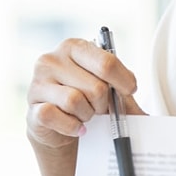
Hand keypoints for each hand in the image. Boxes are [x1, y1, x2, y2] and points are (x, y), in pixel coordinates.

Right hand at [26, 37, 142, 153]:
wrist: (57, 125)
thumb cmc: (85, 100)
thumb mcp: (106, 88)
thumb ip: (122, 92)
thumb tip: (143, 114)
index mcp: (73, 47)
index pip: (106, 61)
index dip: (123, 80)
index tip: (129, 90)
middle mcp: (51, 59)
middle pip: (95, 86)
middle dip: (103, 103)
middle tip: (99, 107)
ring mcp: (38, 83)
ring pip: (75, 101)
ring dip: (87, 115)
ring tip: (85, 115)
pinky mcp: (32, 108)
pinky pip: (56, 116)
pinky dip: (72, 127)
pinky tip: (77, 128)